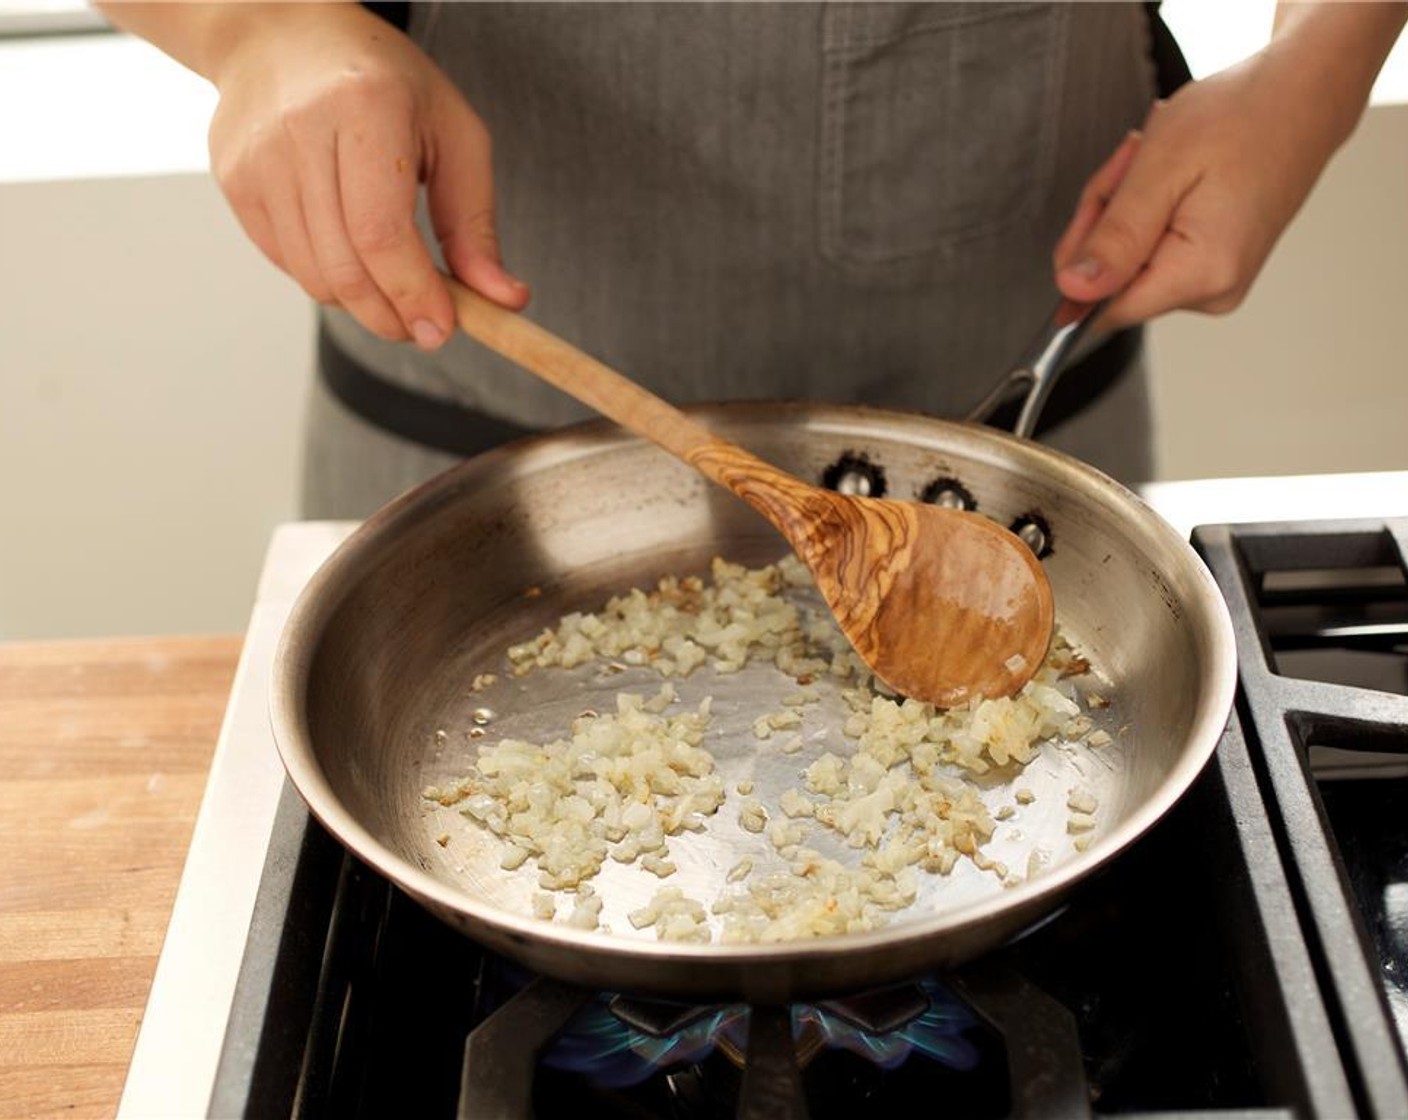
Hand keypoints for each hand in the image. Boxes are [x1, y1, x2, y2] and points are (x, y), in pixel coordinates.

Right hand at [207, 4, 526, 348]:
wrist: (284, 34)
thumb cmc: (384, 83)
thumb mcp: (453, 135)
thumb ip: (475, 223)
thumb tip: (503, 299)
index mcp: (366, 106)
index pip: (382, 234)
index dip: (413, 294)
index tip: (442, 329)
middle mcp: (302, 130)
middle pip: (345, 266)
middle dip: (391, 315)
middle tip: (423, 326)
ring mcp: (258, 158)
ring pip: (313, 276)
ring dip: (362, 305)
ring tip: (393, 289)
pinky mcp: (233, 181)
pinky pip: (287, 262)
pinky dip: (327, 279)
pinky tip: (350, 253)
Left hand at [1053, 48, 1352, 330]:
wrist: (1302, 96)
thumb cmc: (1242, 116)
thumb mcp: (1160, 168)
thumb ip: (1114, 238)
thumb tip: (1074, 292)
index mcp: (1202, 273)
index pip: (1101, 308)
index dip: (1082, 259)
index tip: (1103, 202)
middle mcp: (1213, 291)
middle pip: (1111, 283)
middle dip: (1105, 221)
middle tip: (1134, 165)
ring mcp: (1215, 283)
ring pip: (1126, 263)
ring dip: (1124, 209)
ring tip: (1159, 163)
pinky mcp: (1213, 268)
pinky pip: (1150, 252)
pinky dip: (1145, 212)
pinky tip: (1172, 177)